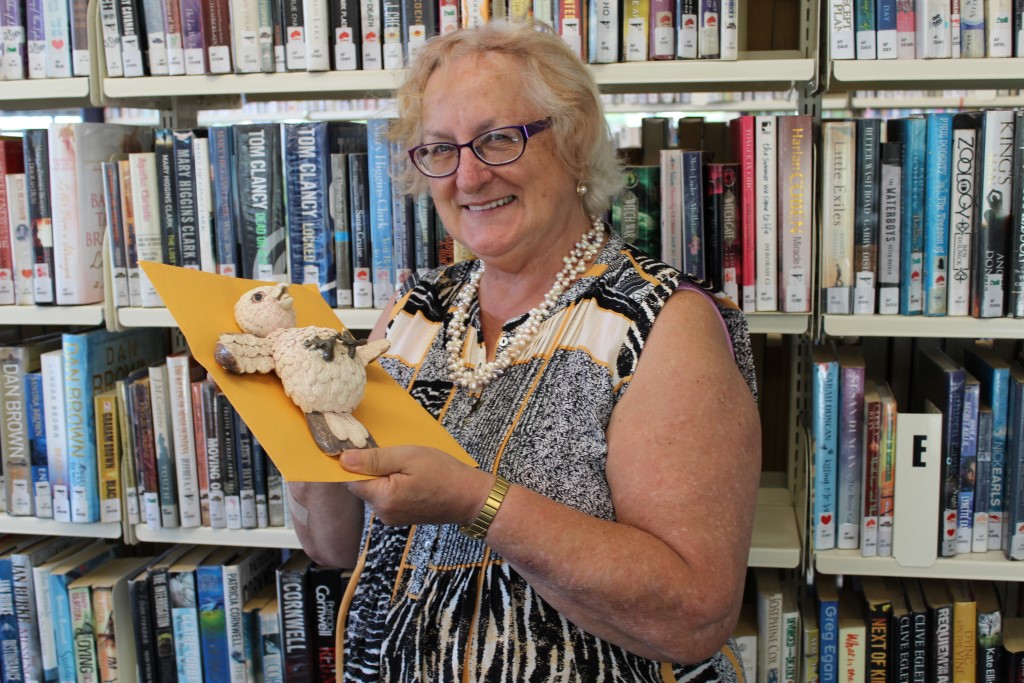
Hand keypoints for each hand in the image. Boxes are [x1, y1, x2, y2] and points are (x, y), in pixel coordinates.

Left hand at [341, 446, 490, 527]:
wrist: (469, 497)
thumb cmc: (443, 473)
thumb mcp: (409, 457)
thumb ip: (374, 459)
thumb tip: (343, 459)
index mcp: (383, 497)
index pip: (349, 479)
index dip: (352, 461)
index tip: (361, 446)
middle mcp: (383, 512)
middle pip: (362, 485)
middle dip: (370, 467)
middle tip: (392, 452)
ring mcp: (391, 517)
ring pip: (374, 490)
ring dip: (382, 475)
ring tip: (405, 464)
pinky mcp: (399, 517)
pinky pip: (386, 497)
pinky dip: (391, 484)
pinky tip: (409, 477)